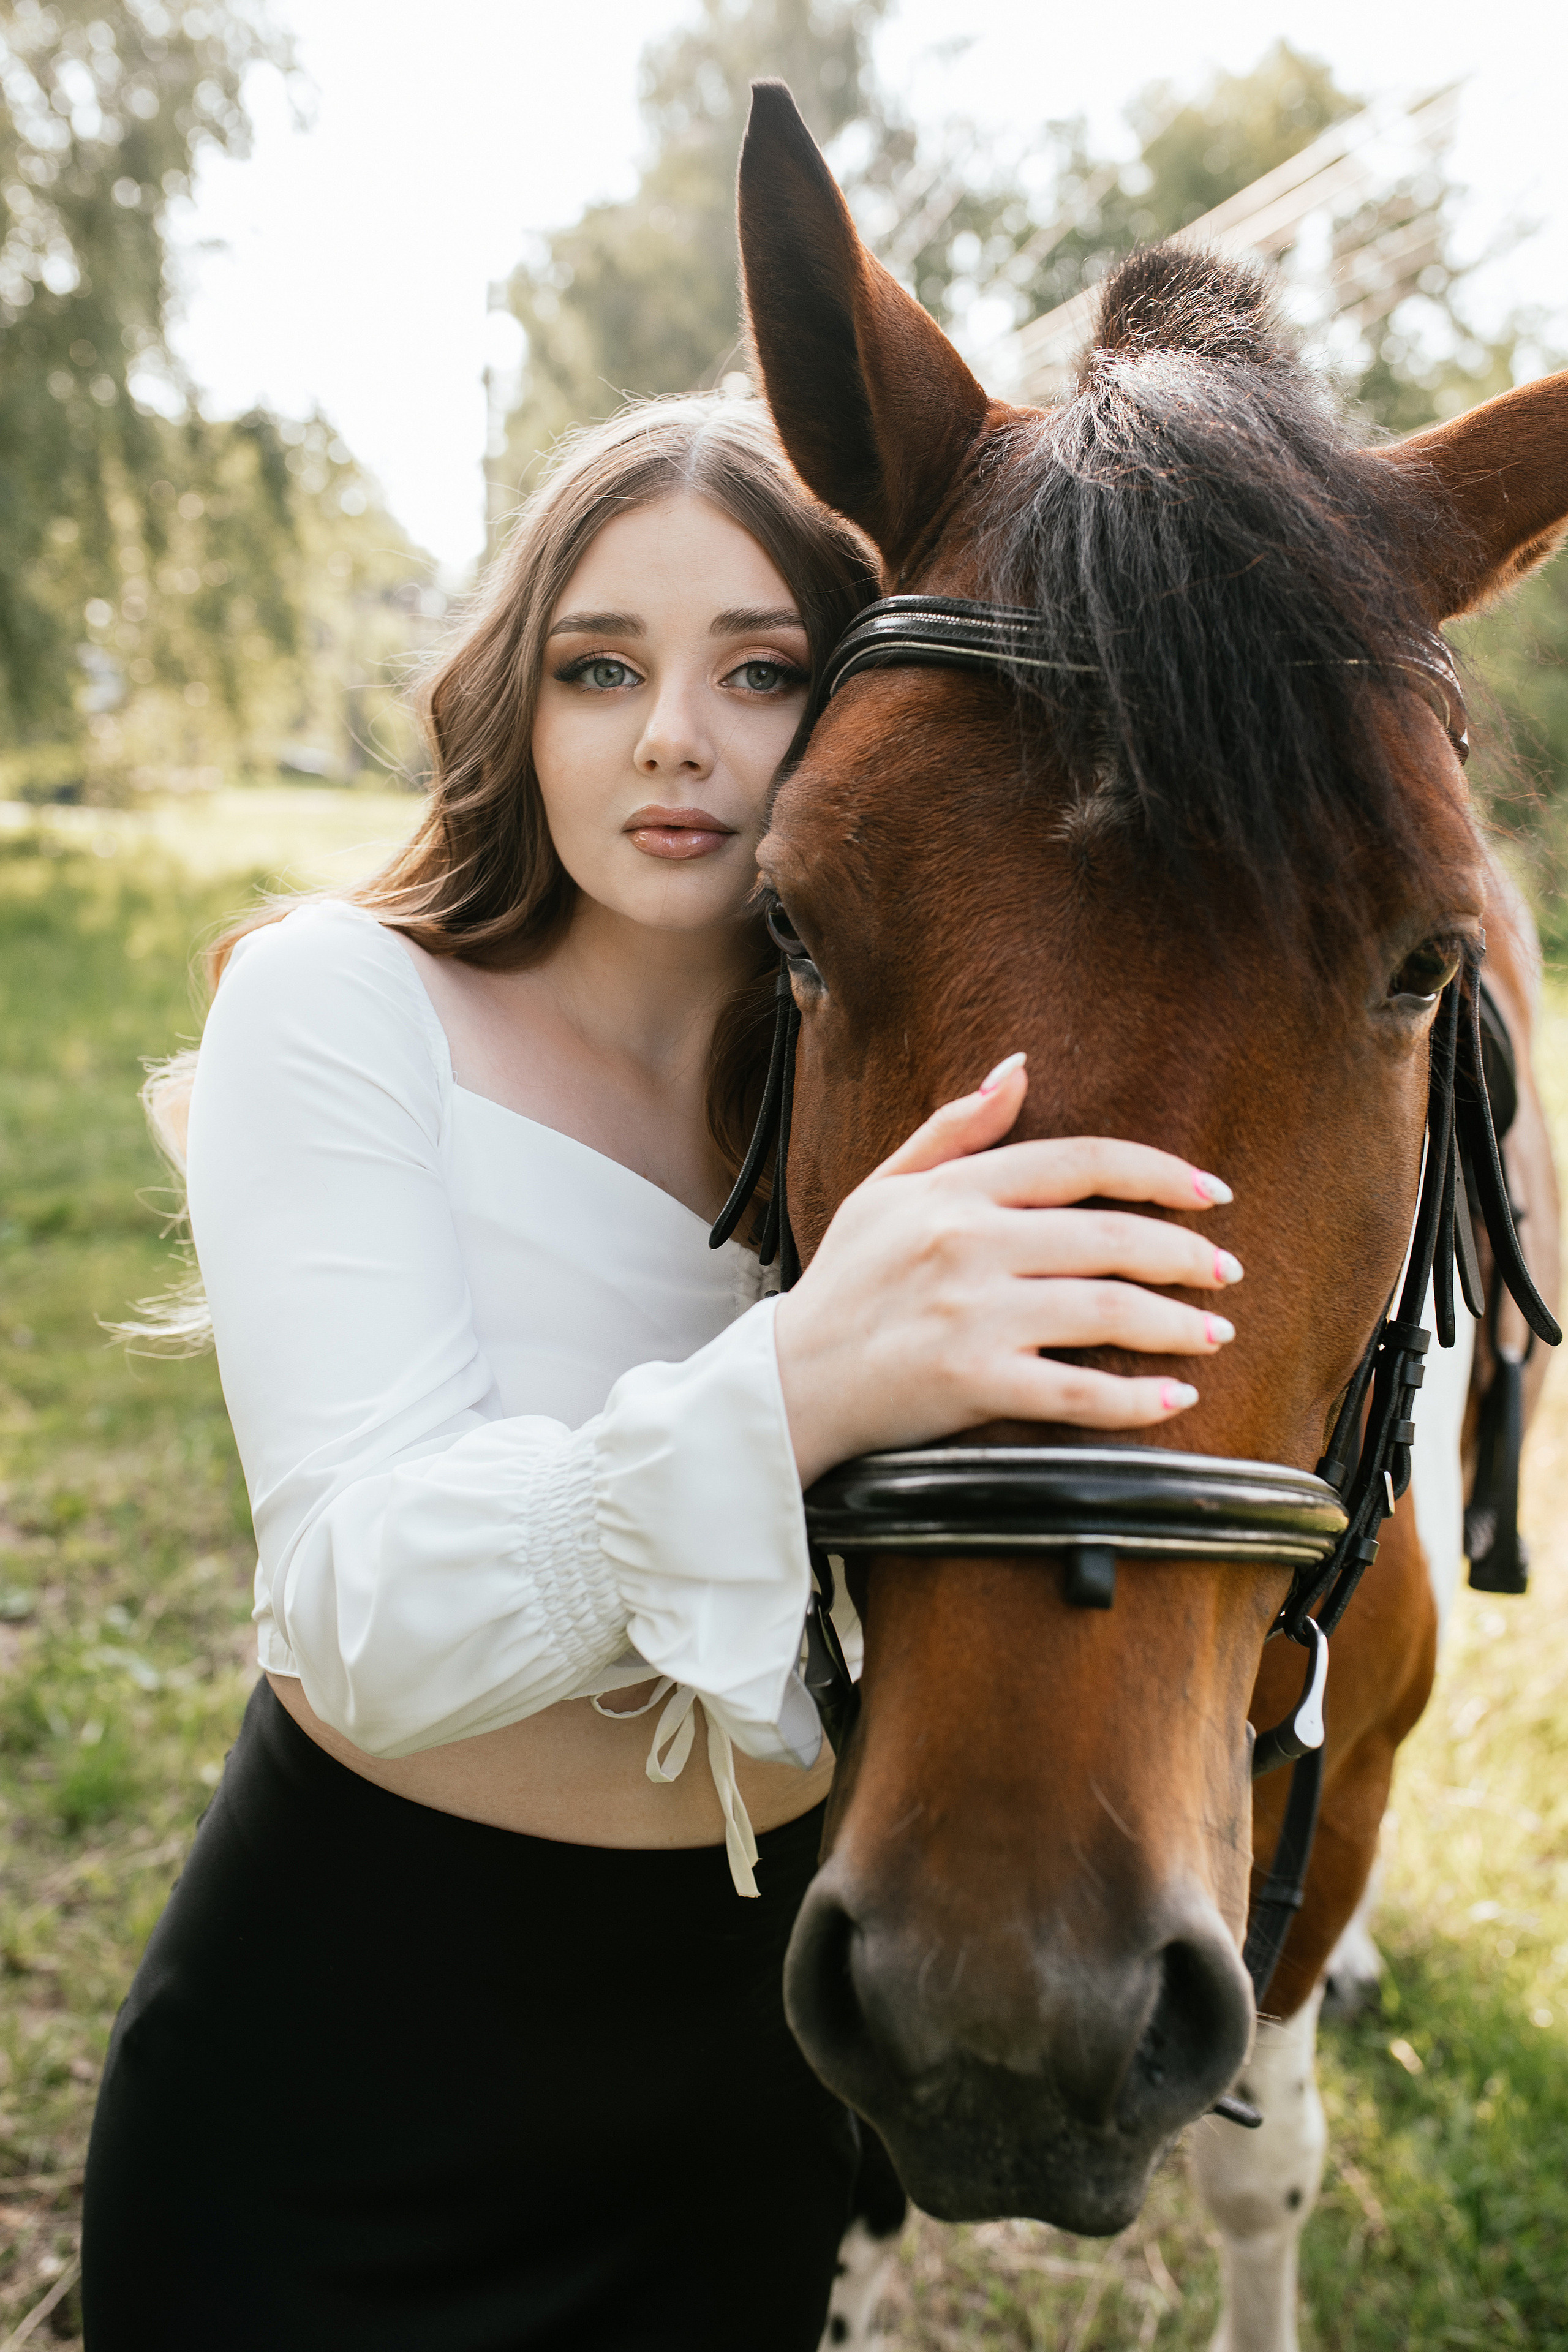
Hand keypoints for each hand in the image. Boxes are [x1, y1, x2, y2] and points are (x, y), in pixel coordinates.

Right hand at [772, 1054, 1241, 1488]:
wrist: (790, 1382)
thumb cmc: (845, 1285)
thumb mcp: (886, 1189)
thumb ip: (955, 1130)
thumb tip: (1019, 1068)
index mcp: (953, 1193)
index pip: (1080, 1162)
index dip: (1159, 1172)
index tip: (1211, 1192)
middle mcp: (967, 1245)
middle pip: (1110, 1237)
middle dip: (1186, 1255)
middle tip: (1228, 1272)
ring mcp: (971, 1315)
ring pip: (1105, 1310)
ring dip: (1176, 1323)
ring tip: (1214, 1333)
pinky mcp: (971, 1383)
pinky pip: (1075, 1391)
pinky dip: (1135, 1399)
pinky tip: (1173, 1398)